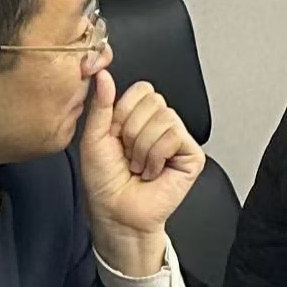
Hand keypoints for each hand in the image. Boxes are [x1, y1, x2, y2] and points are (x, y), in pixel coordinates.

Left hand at [76, 70, 205, 279]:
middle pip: (154, 101)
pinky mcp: (192, 154)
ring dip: (143, 148)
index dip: (124, 111)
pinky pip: (173, 136)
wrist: (117, 212)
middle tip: (129, 154)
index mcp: (139, 117)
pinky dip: (156, 156)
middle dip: (132, 131)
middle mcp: (161, 125)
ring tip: (140, 166)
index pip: (142, 90)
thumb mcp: (94, 138)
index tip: (116, 136)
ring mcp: (179, 139)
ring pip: (163, 119)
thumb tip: (104, 74)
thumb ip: (101, 105)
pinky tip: (154, 171)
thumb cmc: (104, 182)